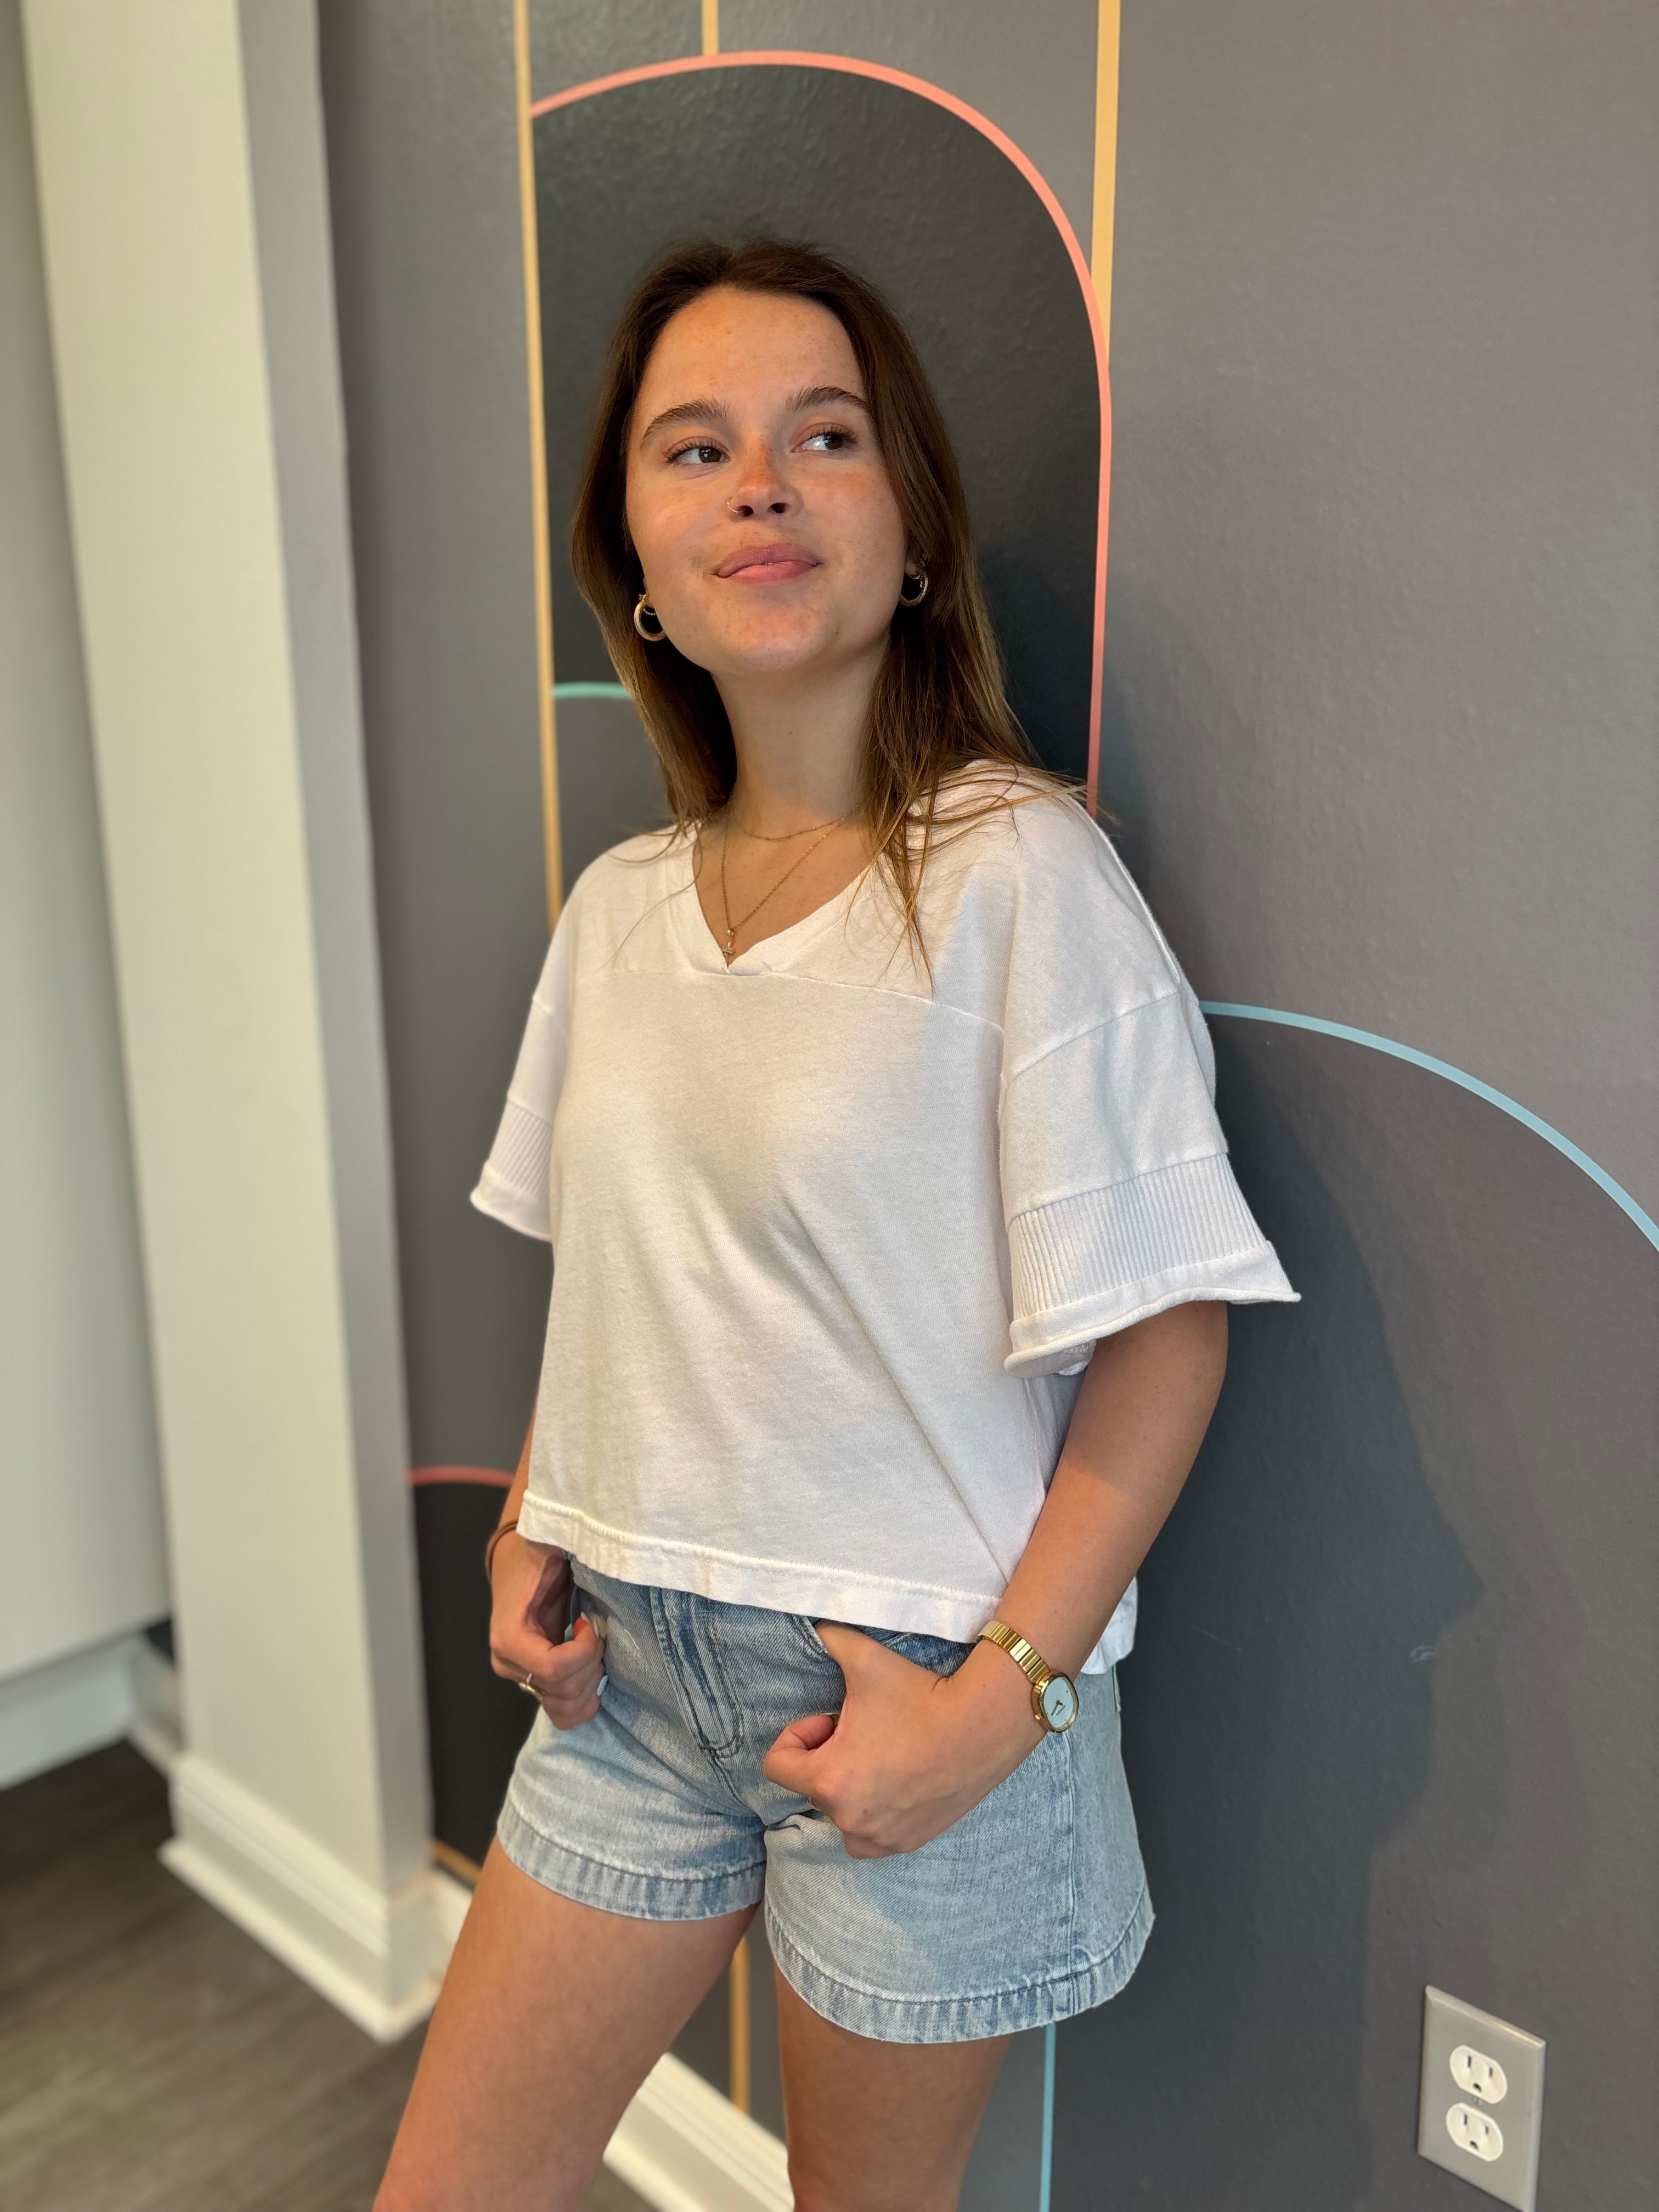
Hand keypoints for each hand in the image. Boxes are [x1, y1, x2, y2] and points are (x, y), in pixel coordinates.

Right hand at [488, 1534, 604, 1729]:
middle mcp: (508, 1663)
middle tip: (596, 1632)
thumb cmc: (537, 1550)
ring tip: (593, 1648)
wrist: (517, 1557)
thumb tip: (601, 1552)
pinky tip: (592, 1672)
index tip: (590, 1622)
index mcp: (508, 1634)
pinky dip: (583, 1701)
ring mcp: (519, 1677)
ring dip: (590, 1681)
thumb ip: (572, 1551)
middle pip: (563, 1690)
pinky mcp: (532, 1682)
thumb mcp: (552, 1545)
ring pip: (565, 1707)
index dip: (584, 1651)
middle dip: (592, 1664)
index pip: (552, 1668)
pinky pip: (560, 1711)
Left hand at [761, 1625, 1041, 1857]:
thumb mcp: (866, 1660)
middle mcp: (849, 1818)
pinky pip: (872, 1836)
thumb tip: (815, 1625)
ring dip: (850, 1791)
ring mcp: (880, 1837)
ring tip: (881, 1760)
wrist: (983, 1726)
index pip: (777, 1765)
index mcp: (829, 1779)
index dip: (799, 1735)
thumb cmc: (921, 1696)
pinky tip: (900, 1781)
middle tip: (865, 1733)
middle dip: (830, 1759)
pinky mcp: (907, 1843)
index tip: (830, 1720)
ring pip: (841, 1816)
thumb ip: (829, 1639)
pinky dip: (876, 1814)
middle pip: (813, 1787)